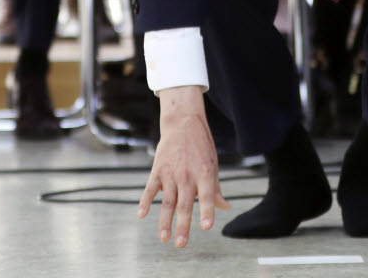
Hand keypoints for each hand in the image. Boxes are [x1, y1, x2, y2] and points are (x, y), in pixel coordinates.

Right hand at [138, 86, 229, 247]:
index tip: (206, 227)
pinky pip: (150, 188)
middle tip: (181, 244)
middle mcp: (188, 174)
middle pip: (185, 204)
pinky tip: (142, 214)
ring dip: (165, 221)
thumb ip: (216, 188)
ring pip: (167, 201)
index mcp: (205, 172)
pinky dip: (145, 201)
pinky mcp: (158, 169)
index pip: (208, 195)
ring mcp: (171, 172)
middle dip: (183, 225)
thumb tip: (225, 207)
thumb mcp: (212, 164)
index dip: (207, 211)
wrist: (183, 122)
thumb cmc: (201, 146)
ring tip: (164, 238)